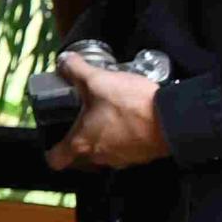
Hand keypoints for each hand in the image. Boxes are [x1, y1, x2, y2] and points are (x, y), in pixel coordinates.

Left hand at [46, 52, 170, 170]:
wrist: (171, 119)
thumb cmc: (130, 105)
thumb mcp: (98, 80)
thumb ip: (77, 70)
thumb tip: (64, 61)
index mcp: (81, 143)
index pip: (55, 160)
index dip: (51, 151)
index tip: (53, 140)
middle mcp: (98, 157)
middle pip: (79, 158)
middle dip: (78, 142)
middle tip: (81, 124)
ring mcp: (120, 159)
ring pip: (103, 154)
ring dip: (102, 139)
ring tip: (107, 118)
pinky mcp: (140, 157)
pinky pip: (125, 151)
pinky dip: (123, 140)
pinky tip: (129, 122)